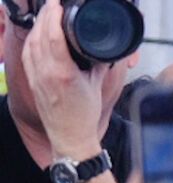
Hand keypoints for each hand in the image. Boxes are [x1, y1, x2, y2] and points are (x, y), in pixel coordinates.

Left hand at [22, 4, 117, 160]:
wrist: (70, 137)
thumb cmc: (85, 116)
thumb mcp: (97, 85)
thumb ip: (99, 63)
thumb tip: (103, 48)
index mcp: (64, 73)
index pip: (54, 35)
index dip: (54, 15)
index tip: (58, 4)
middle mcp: (46, 72)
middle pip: (40, 34)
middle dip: (45, 15)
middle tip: (53, 4)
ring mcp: (36, 76)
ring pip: (31, 41)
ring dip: (38, 25)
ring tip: (46, 14)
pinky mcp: (32, 80)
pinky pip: (28, 52)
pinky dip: (32, 39)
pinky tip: (38, 33)